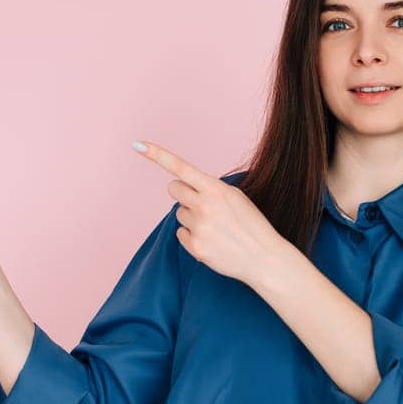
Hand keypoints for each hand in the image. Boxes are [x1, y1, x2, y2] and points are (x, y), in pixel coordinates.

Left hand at [132, 140, 286, 287]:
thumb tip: (186, 186)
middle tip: (200, 203)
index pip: (181, 167)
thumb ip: (210, 188)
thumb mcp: (235, 197)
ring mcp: (198, 227)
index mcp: (215, 189)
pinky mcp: (195, 247)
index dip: (157, 155)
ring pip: (178, 213)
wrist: (264, 258)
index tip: (138, 144)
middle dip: (182, 193)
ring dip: (191, 217)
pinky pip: (180, 233)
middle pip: (173, 189)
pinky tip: (211, 240)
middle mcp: (204, 205)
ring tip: (214, 227)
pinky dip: (192, 235)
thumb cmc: (251, 224)